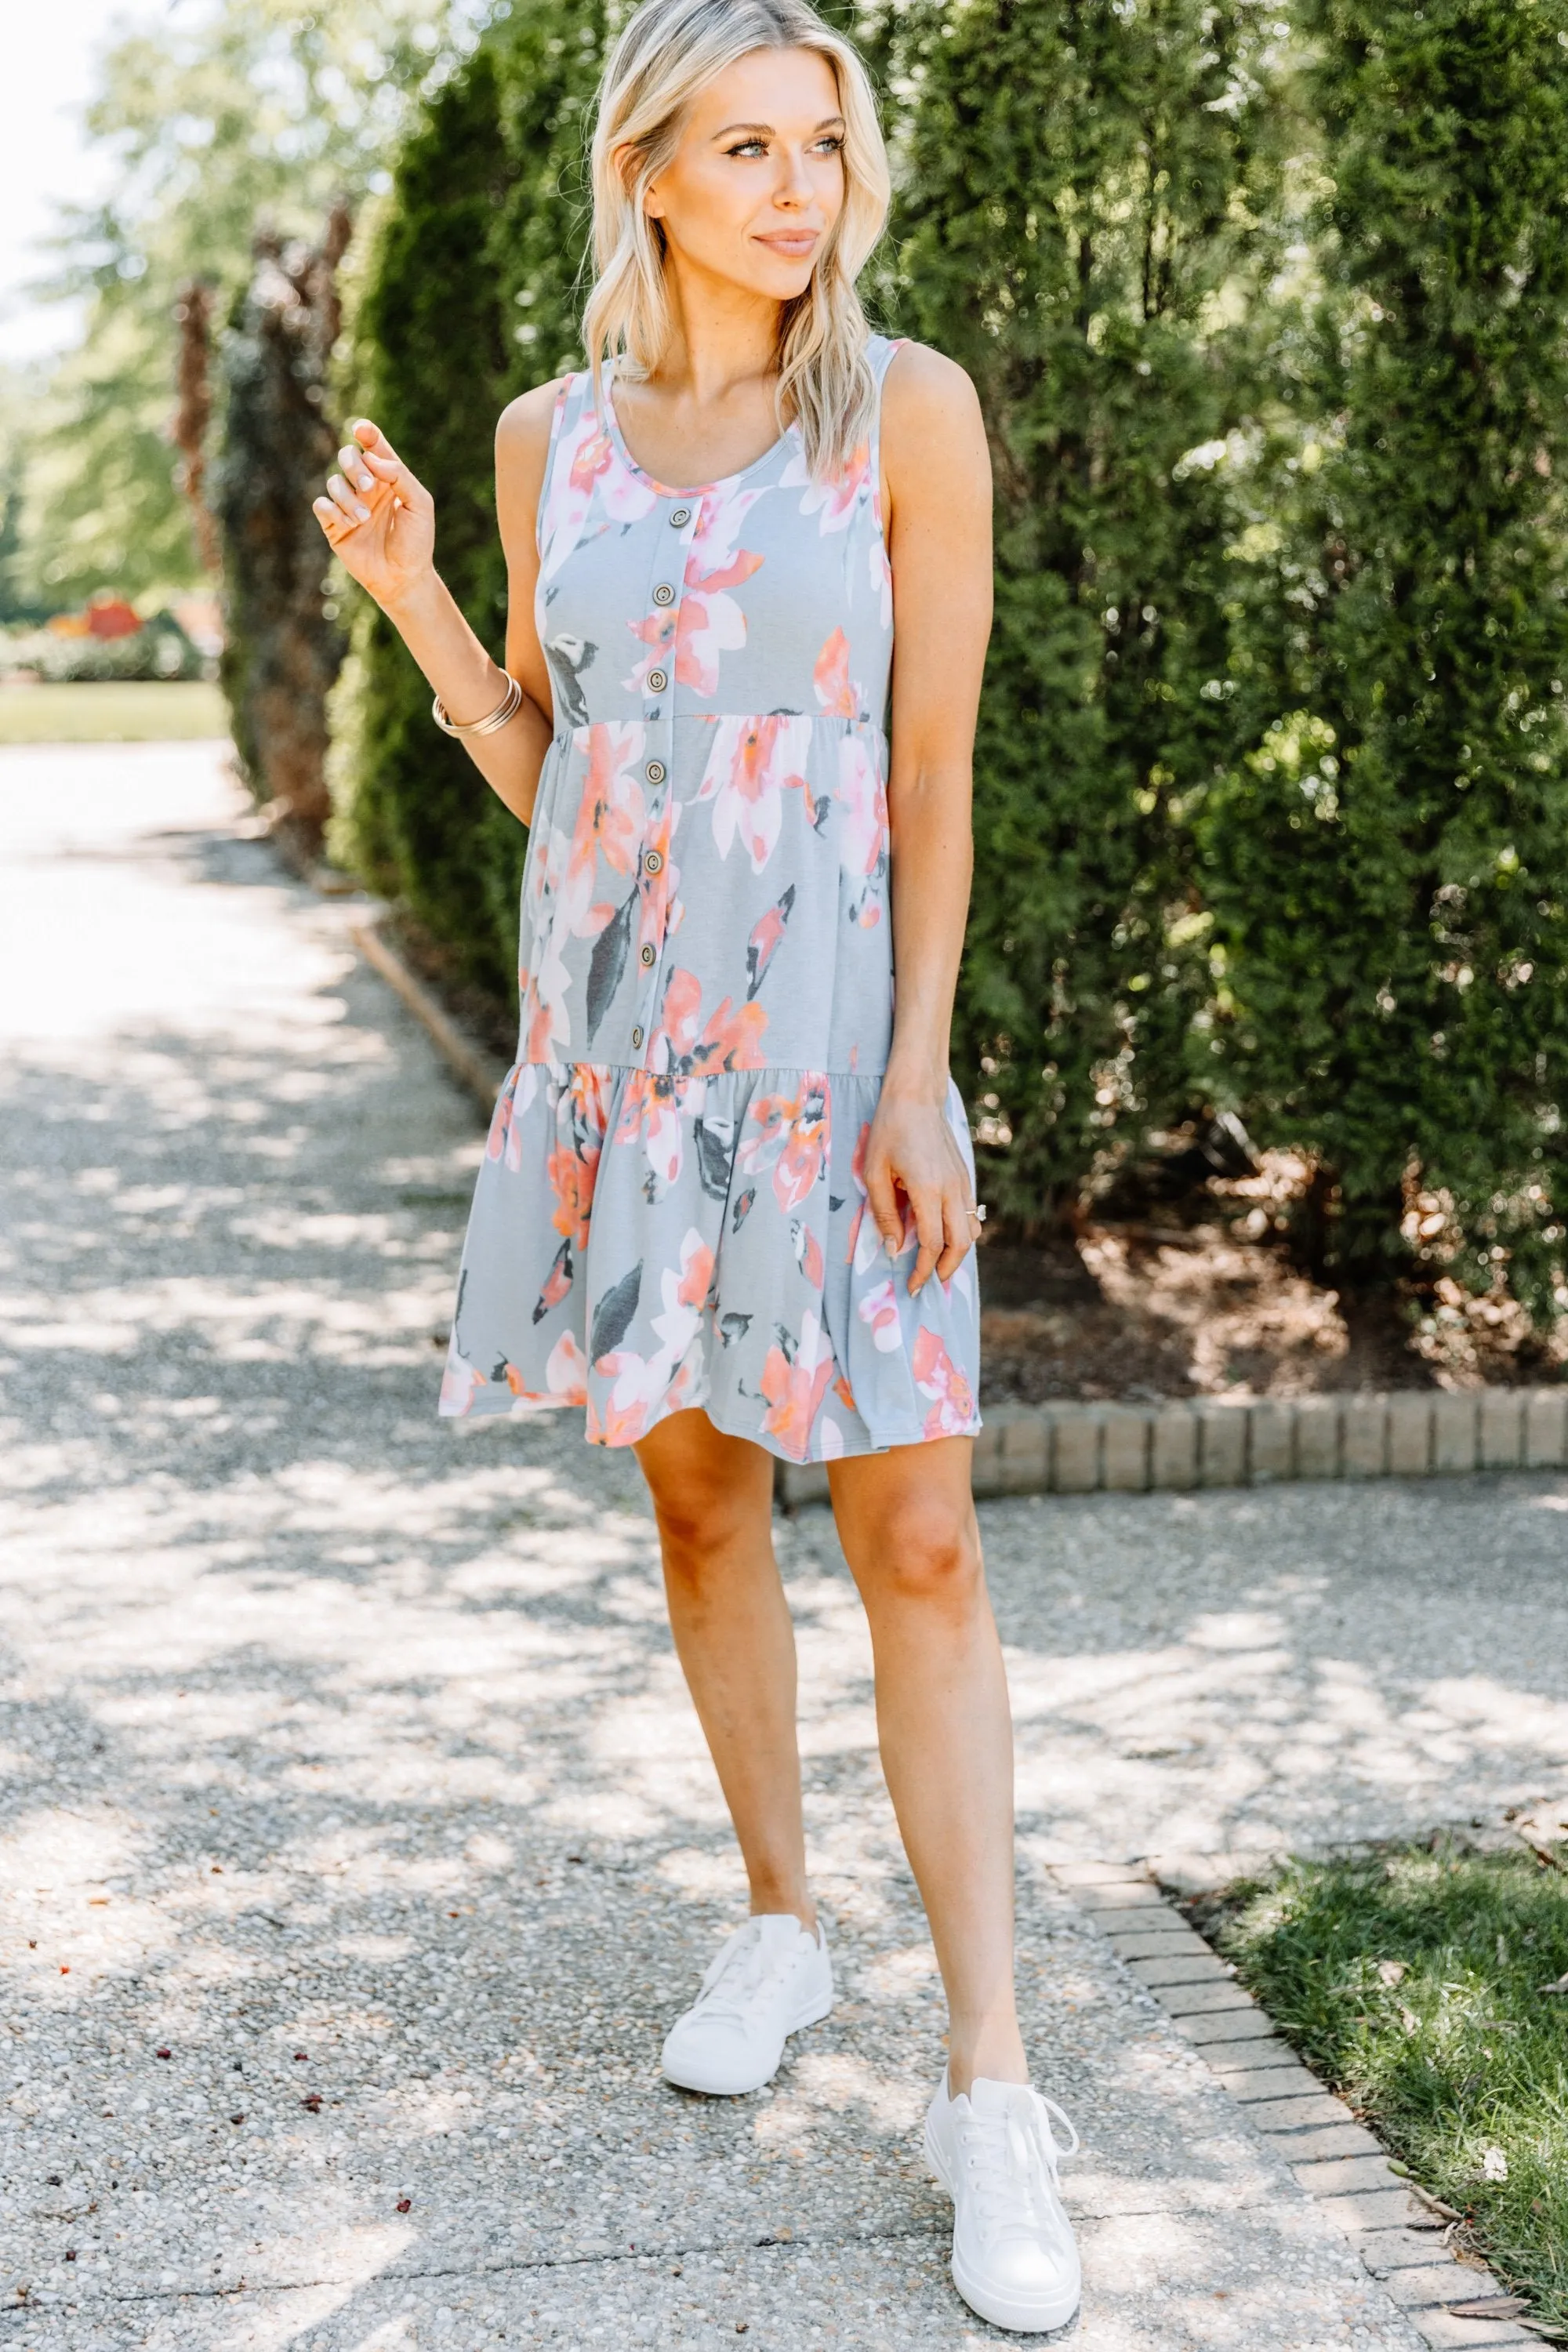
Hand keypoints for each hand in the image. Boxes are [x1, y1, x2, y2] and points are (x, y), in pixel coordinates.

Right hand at [311, 419, 435, 611]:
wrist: (403, 578)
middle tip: (368, 488)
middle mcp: (365, 488)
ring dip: (347, 498)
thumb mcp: (419, 504)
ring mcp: (348, 505)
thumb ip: (399, 476)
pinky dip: (333, 510)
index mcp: (387, 478)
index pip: (373, 447)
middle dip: (354, 466)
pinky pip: (321, 505)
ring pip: (334, 482)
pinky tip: (350, 525)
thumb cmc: (416, 542)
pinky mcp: (334, 525)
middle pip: (347, 456)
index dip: (366, 433)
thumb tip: (372, 457)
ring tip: (364, 519)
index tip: (360, 429)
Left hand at [864, 1092, 978, 1294]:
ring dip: (958, 1253)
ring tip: (937, 1265)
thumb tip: (894, 1250)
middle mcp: (952, 1189)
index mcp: (928, 1189)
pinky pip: (971, 1214)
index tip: (911, 1285)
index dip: (923, 1270)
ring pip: (972, 1231)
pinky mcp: (965, 1177)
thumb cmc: (888, 1131)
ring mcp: (963, 1182)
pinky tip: (942, 1237)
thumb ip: (884, 1214)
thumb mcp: (874, 1173)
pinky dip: (961, 1233)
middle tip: (927, 1282)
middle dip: (946, 1269)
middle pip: (961, 1244)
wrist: (916, 1097)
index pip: (933, 1243)